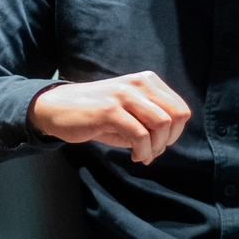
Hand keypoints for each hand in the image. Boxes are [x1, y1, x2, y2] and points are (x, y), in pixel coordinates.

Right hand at [27, 72, 191, 164]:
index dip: (175, 132)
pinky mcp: (110, 110)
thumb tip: (168, 139)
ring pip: (161, 125)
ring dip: (156, 148)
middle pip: (176, 117)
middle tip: (151, 151)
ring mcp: (124, 95)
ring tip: (143, 155)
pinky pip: (140, 135)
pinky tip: (135, 156)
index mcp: (147, 81)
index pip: (181, 109)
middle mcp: (139, 83)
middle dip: (168, 141)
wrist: (58, 108)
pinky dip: (143, 152)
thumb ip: (151, 120)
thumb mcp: (130, 113)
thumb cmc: (96, 114)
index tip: (158, 144)